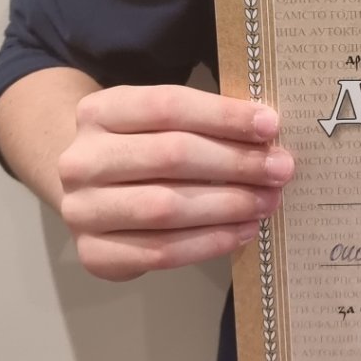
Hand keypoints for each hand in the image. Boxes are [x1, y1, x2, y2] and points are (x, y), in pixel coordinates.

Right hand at [58, 83, 293, 280]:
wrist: (90, 190)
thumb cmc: (141, 146)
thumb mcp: (159, 121)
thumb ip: (202, 122)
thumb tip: (267, 135)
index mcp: (99, 111)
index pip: (167, 106)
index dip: (222, 115)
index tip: (269, 125)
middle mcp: (81, 159)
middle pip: (169, 156)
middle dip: (234, 162)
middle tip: (279, 168)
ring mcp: (81, 210)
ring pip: (165, 207)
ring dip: (227, 205)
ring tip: (267, 201)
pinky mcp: (93, 254)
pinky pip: (160, 252)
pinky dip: (209, 242)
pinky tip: (243, 231)